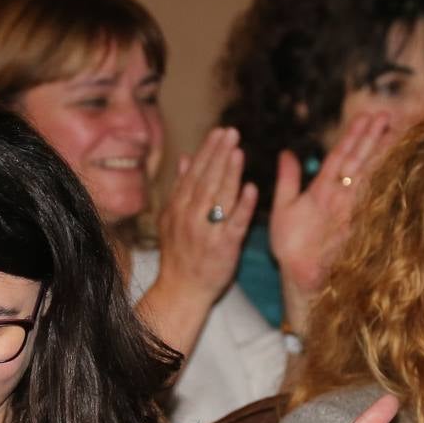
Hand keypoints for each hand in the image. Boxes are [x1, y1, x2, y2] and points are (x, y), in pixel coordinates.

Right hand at [152, 127, 256, 309]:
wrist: (181, 290)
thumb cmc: (179, 254)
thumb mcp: (171, 218)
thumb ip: (180, 187)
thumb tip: (185, 158)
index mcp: (179, 207)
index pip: (195, 173)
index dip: (208, 151)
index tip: (219, 132)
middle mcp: (191, 216)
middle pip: (207, 180)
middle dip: (219, 154)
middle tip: (231, 133)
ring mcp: (207, 232)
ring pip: (219, 197)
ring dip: (229, 173)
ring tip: (238, 151)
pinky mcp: (224, 247)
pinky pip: (235, 224)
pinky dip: (243, 206)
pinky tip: (251, 189)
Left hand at [269, 111, 395, 332]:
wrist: (297, 277)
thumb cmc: (290, 247)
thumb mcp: (284, 208)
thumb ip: (287, 180)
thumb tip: (287, 152)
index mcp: (323, 188)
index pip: (340, 155)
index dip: (353, 135)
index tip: (366, 115)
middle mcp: (341, 196)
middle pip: (359, 160)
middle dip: (372, 138)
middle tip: (385, 114)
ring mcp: (350, 209)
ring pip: (367, 176)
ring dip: (379, 154)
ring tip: (392, 130)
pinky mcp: (356, 225)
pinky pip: (371, 202)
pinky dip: (382, 185)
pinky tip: (393, 167)